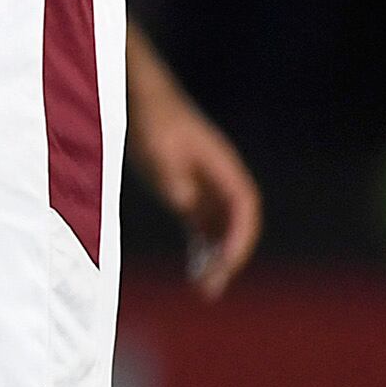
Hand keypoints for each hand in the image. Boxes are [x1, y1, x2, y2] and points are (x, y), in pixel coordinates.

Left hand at [125, 54, 263, 298]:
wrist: (140, 98)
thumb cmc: (153, 122)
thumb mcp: (160, 152)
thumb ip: (176, 179)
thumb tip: (187, 207)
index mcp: (223, 165)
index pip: (244, 207)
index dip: (240, 237)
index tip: (226, 261)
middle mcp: (222, 178)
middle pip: (236, 224)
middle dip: (228, 257)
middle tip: (210, 288)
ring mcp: (208, 185)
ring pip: (220, 228)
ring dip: (216, 257)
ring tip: (205, 289)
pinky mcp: (189, 189)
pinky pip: (203, 225)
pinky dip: (202, 247)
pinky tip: (195, 269)